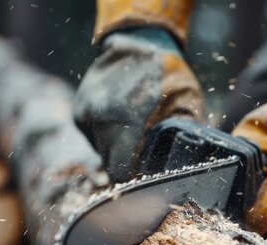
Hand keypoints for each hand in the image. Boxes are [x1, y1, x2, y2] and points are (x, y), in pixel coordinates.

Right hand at [74, 28, 202, 180]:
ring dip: (118, 151)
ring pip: (102, 152)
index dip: (135, 181)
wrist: (140, 40)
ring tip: (137, 133)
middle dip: (128, 167)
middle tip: (147, 160)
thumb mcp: (187, 103)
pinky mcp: (79, 113)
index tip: (147, 181)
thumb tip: (179, 169)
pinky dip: (108, 137)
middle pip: (110, 165)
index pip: (121, 172)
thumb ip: (180, 138)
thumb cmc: (168, 73)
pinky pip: (94, 139)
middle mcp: (99, 118)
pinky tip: (124, 122)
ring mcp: (86, 115)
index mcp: (125, 120)